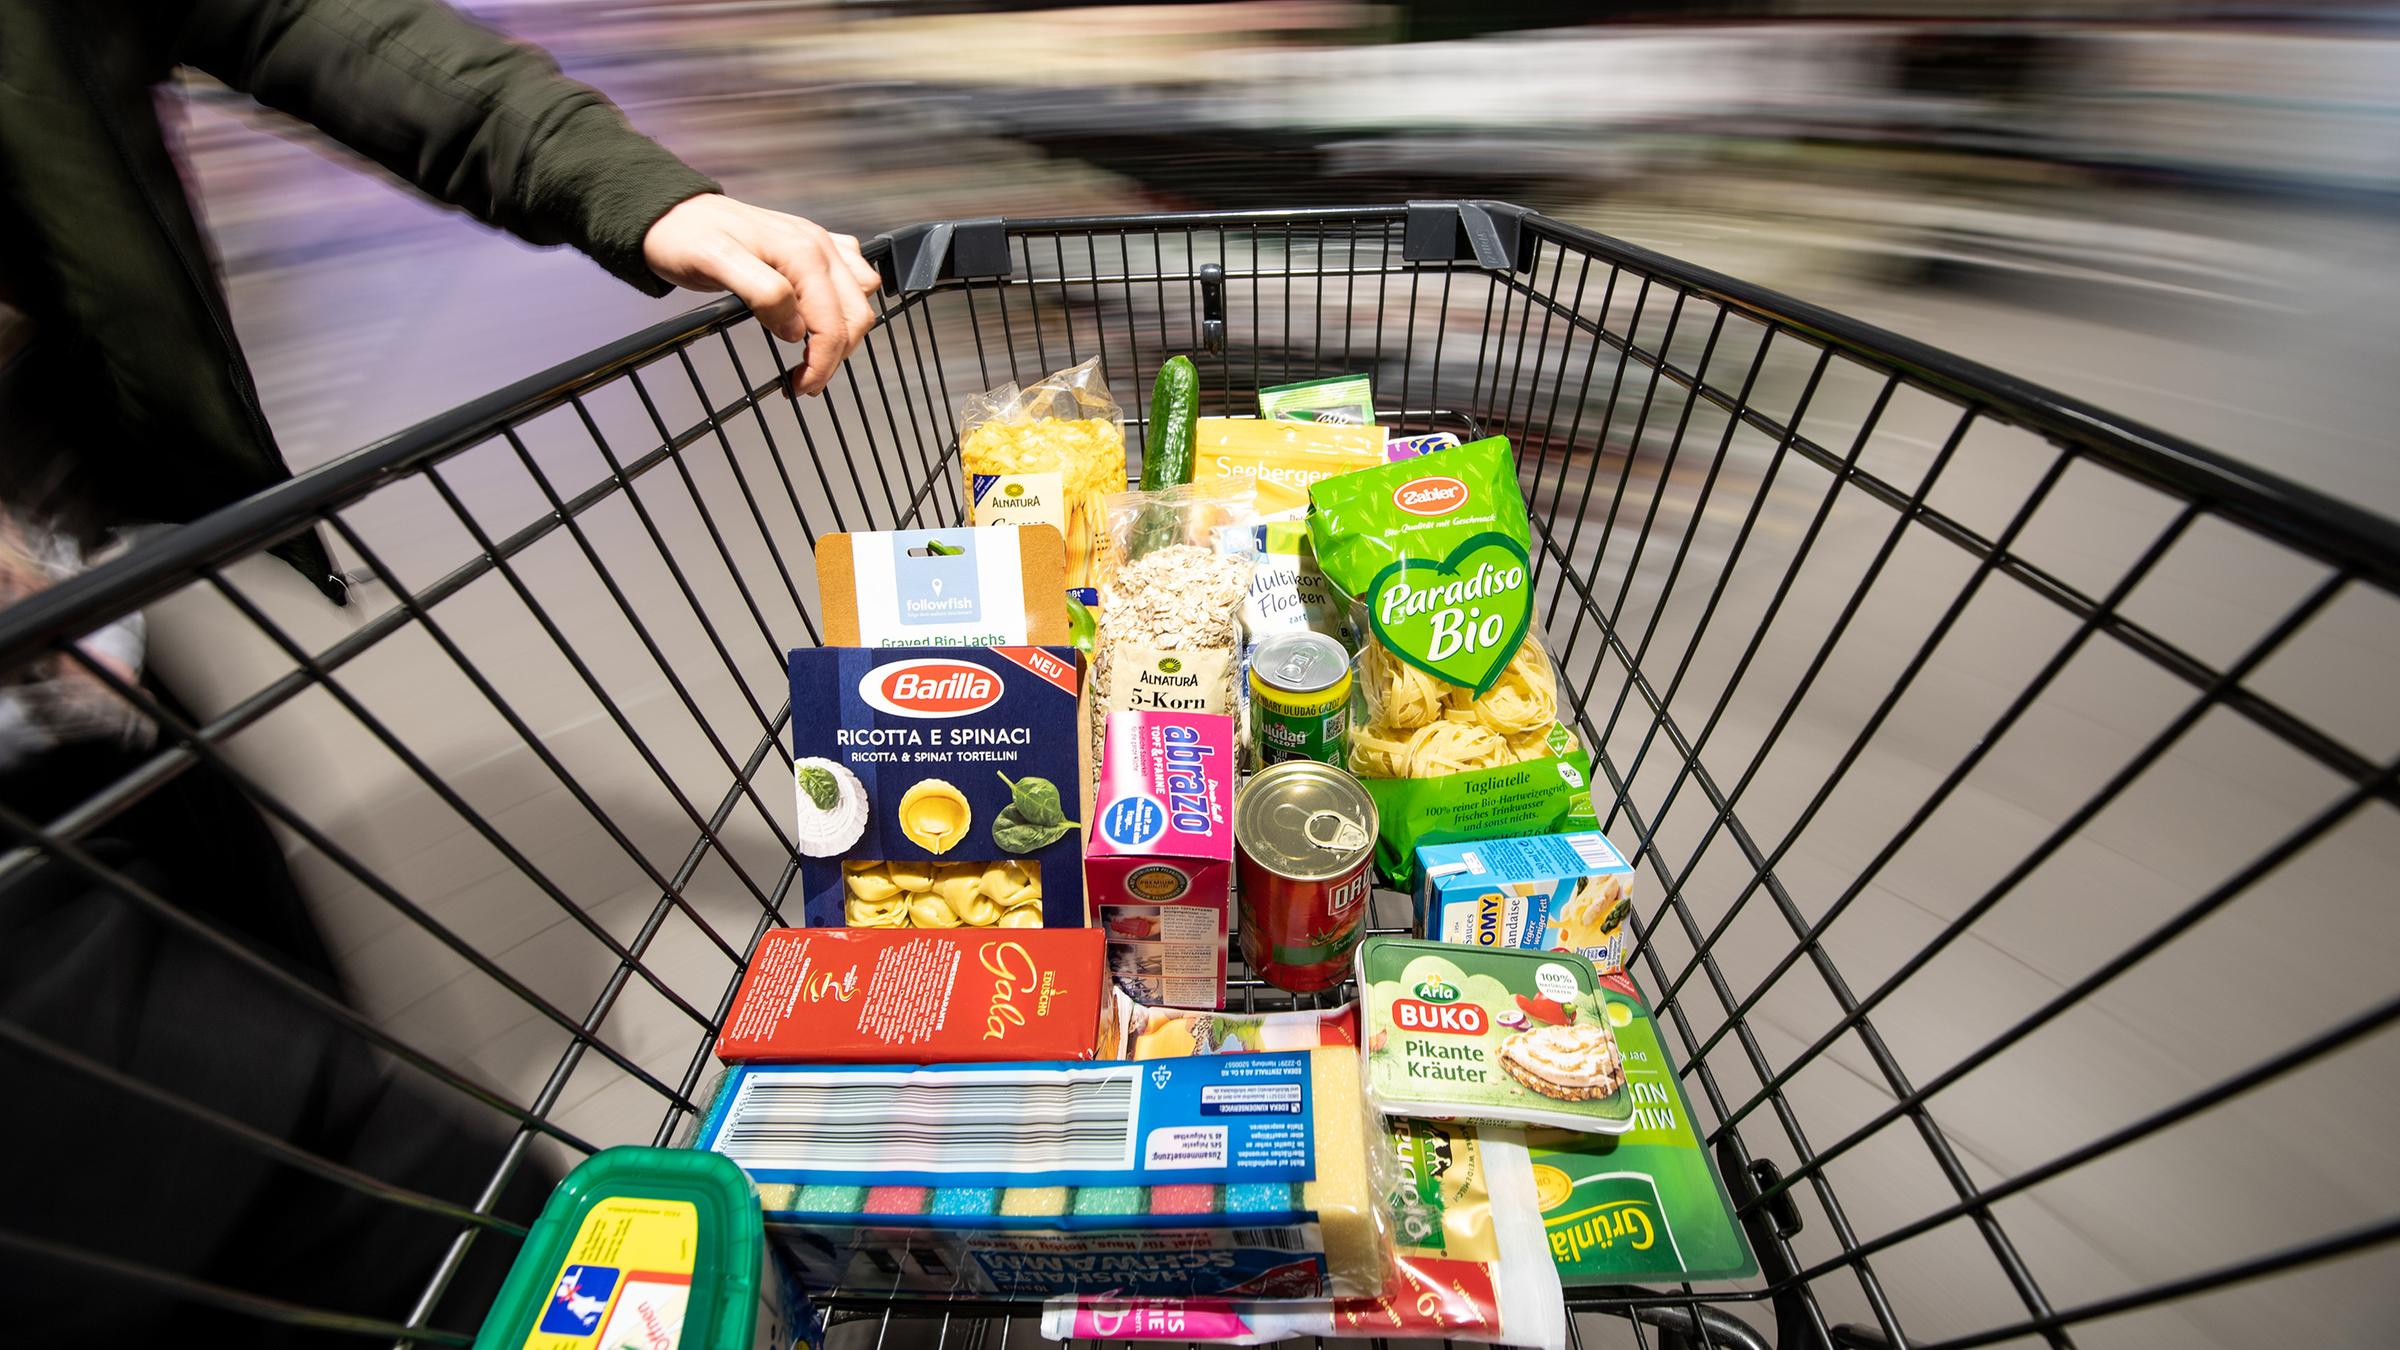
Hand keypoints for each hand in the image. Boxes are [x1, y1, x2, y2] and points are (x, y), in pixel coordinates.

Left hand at [642, 194, 880, 393]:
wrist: (672, 212)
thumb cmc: (687, 238)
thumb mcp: (715, 264)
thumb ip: (762, 294)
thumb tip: (796, 330)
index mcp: (802, 253)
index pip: (833, 323)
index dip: (822, 363)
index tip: (800, 387)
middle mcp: (820, 246)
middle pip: (856, 315)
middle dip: (835, 355)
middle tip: (804, 380)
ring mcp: (821, 244)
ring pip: (861, 298)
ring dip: (844, 332)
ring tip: (813, 352)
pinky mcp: (815, 246)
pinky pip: (854, 275)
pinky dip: (846, 303)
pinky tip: (820, 314)